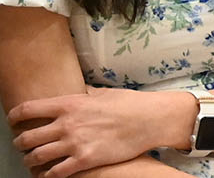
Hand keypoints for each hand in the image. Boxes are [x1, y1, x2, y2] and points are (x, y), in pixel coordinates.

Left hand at [8, 87, 192, 176]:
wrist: (151, 119)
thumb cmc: (130, 104)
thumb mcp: (102, 93)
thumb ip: (83, 96)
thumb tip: (77, 94)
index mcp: (68, 104)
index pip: (27, 110)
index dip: (14, 117)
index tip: (13, 121)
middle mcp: (66, 124)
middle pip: (27, 138)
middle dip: (20, 143)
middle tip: (23, 145)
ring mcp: (75, 143)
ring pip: (36, 157)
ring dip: (30, 161)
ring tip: (33, 161)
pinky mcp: (85, 160)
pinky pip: (56, 173)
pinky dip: (47, 176)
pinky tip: (49, 174)